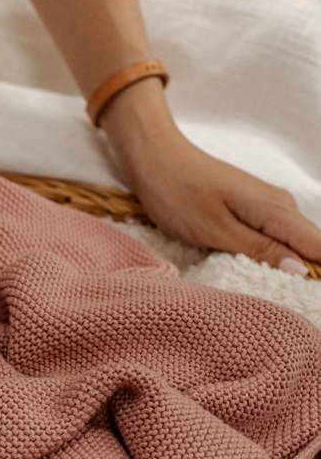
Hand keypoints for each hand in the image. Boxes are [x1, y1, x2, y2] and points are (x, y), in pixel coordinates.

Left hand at [121, 133, 320, 275]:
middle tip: (279, 298)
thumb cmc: (178, 194)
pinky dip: (263, 254)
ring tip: (262, 289)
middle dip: (299, 275)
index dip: (316, 274)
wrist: (154, 160)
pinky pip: (269, 236)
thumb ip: (260, 250)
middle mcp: (280, 206)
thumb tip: (301, 270)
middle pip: (308, 247)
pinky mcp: (248, 208)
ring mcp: (265, 206)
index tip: (302, 295)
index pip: (319, 247)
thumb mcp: (216, 231)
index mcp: (277, 210)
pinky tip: (248, 268)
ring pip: (288, 243)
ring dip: (279, 266)